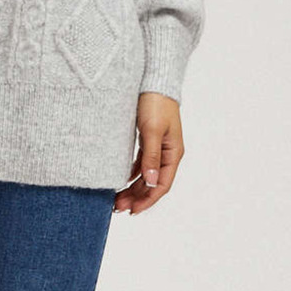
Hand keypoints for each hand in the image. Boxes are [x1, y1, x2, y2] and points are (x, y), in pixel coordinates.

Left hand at [114, 93, 182, 214]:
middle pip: (153, 183)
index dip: (148, 200)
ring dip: (133, 188)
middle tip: (117, 208)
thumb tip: (152, 184)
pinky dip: (131, 175)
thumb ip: (151, 158)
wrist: (153, 79)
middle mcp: (167, 153)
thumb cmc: (155, 102)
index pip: (162, 185)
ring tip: (116, 199)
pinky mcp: (148, 140)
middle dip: (137, 197)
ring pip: (146, 175)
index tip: (132, 211)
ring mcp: (158, 148)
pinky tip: (119, 181)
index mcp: (173, 153)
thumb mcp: (151, 131)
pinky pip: (141, 164)